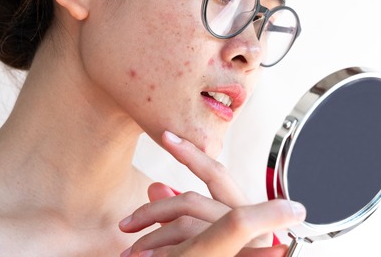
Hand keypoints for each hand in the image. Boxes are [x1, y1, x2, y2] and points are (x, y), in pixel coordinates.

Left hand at [119, 131, 305, 255]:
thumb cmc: (224, 255)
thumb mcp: (207, 238)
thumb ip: (184, 215)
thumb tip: (155, 187)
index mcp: (250, 218)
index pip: (217, 175)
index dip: (191, 154)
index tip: (167, 136)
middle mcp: (254, 230)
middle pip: (193, 203)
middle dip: (153, 212)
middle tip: (126, 224)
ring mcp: (244, 247)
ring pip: (186, 228)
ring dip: (153, 239)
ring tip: (132, 253)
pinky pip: (188, 251)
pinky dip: (163, 253)